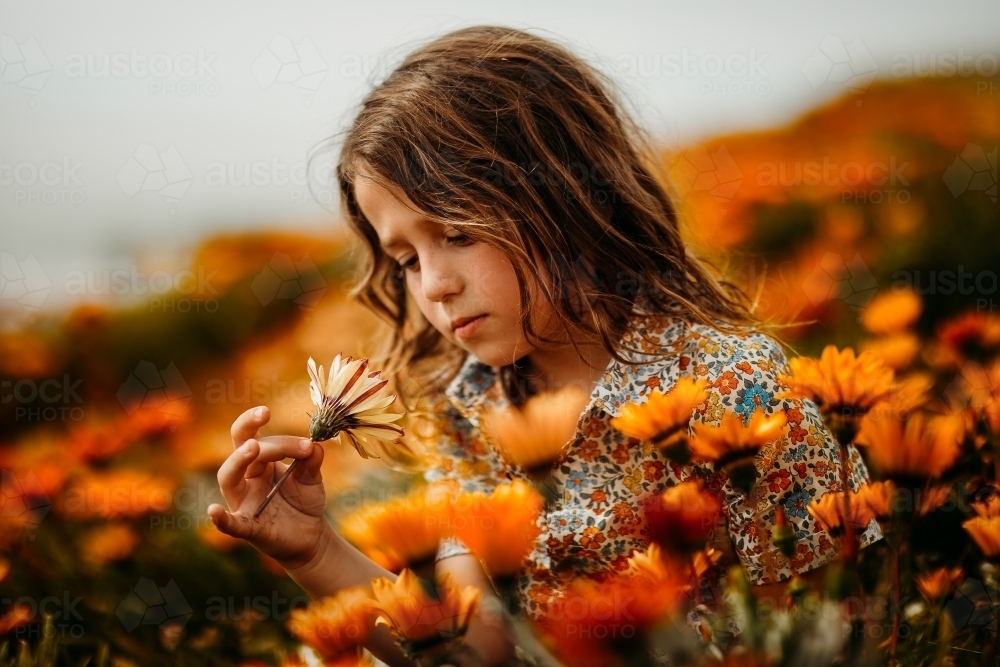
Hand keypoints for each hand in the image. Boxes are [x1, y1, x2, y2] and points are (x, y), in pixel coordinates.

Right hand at [207, 406, 330, 569]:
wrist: (310, 535)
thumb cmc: (304, 501)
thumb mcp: (312, 478)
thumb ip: (311, 460)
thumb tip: (314, 445)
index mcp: (261, 463)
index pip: (258, 438)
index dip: (274, 431)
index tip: (304, 437)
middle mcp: (247, 479)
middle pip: (239, 450)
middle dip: (248, 430)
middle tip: (264, 414)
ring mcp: (244, 502)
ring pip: (228, 478)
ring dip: (238, 461)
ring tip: (252, 448)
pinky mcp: (249, 528)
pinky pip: (231, 524)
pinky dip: (221, 519)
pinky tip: (214, 511)